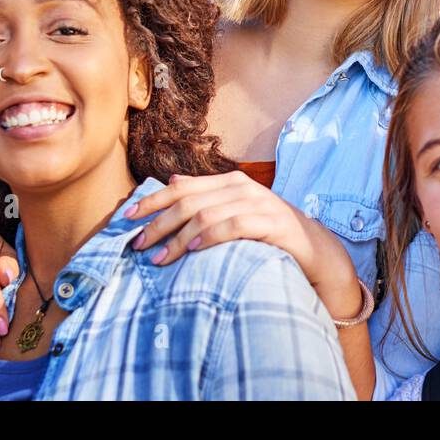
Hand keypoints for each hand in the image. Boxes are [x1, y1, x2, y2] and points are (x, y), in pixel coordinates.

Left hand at [129, 170, 320, 268]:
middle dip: (158, 224)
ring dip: (177, 238)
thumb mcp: (235, 211)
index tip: (126, 217)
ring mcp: (258, 203)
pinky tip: (193, 249)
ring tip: (159, 258)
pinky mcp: (271, 223)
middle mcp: (242, 188)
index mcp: (229, 182)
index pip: (180, 187)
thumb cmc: (267, 232)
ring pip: (206, 215)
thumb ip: (206, 198)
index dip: (151, 201)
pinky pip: (234, 226)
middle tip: (138, 245)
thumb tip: (172, 180)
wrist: (313, 248)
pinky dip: (210, 237)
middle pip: (187, 202)